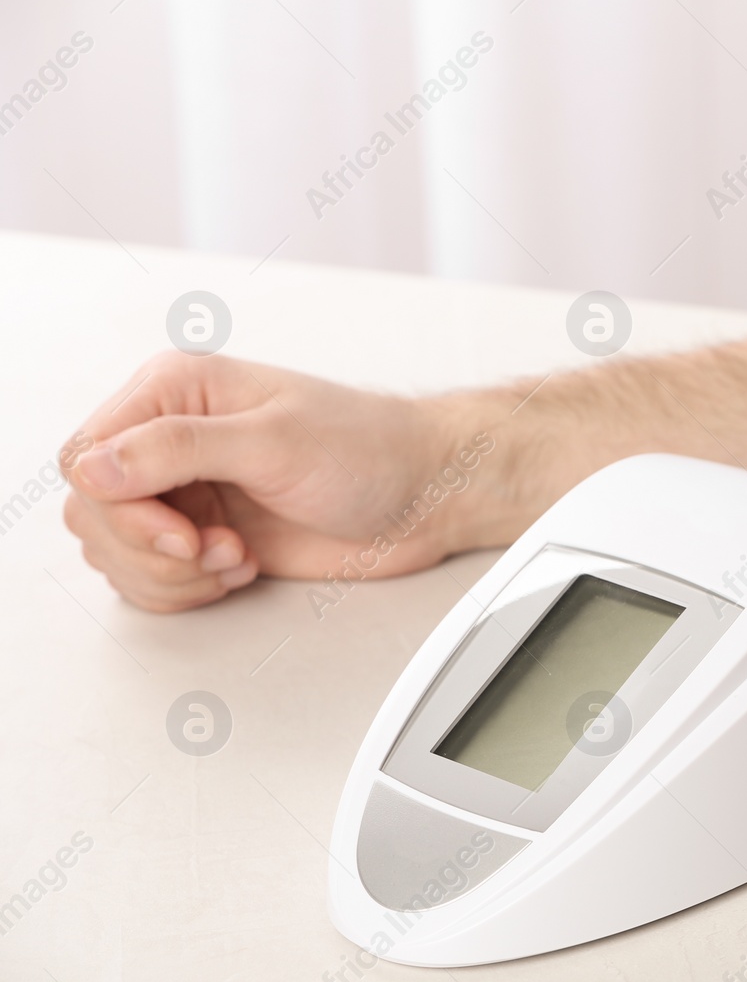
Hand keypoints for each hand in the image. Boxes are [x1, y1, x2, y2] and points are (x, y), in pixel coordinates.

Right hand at [63, 353, 480, 611]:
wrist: (424, 495)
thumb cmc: (371, 450)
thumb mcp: (274, 441)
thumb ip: (179, 449)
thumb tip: (96, 464)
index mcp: (175, 392)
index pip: (86, 456)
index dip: (120, 507)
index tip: (181, 532)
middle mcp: (169, 440)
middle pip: (93, 513)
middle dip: (149, 549)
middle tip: (216, 549)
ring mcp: (186, 492)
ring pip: (115, 552)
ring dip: (171, 574)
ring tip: (236, 555)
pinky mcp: (205, 537)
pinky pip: (151, 579)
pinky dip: (186, 590)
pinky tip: (239, 568)